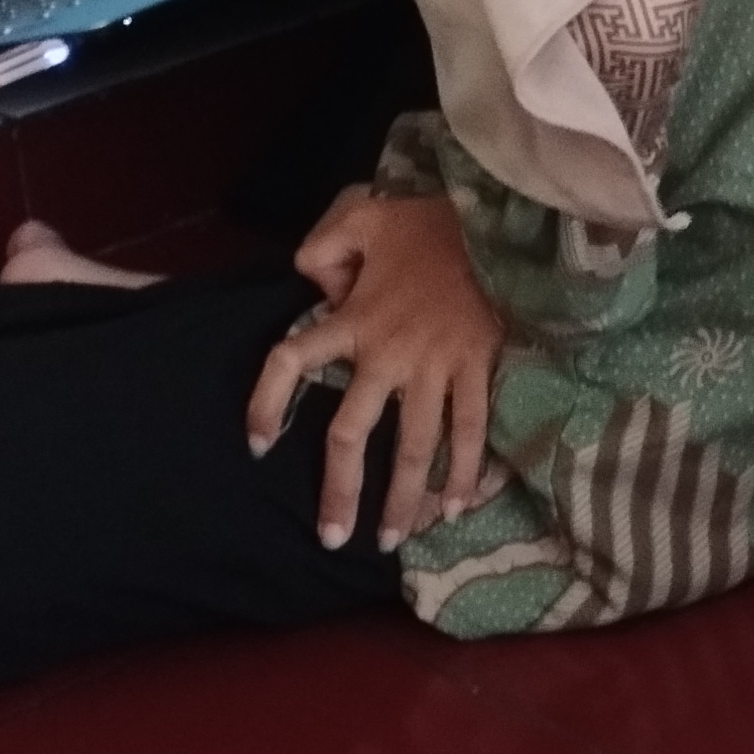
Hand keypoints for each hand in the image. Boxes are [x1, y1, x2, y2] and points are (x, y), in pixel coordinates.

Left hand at [246, 185, 505, 548]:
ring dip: (404, 497)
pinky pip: (471, 428)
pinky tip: (458, 506)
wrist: (495, 214)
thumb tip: (313, 286)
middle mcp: (388, 353)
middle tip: (333, 539)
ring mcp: (436, 365)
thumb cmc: (424, 220)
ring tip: (394, 539)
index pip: (292, 363)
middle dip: (340, 491)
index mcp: (352, 318)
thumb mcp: (360, 218)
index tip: (259, 446)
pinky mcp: (477, 366)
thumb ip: (322, 251)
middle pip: (352, 434)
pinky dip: (465, 470)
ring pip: (414, 445)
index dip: (268, 405)